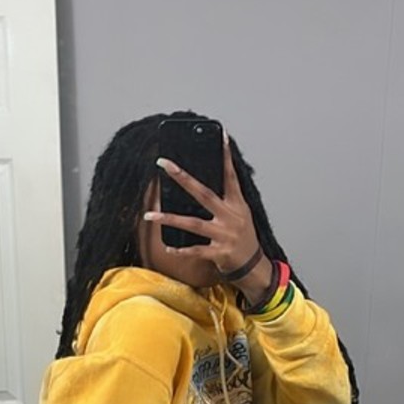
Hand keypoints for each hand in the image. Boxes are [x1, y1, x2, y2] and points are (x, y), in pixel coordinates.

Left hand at [147, 132, 265, 291]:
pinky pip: (196, 251)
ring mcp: (224, 235)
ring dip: (169, 219)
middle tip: (165, 164)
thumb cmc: (244, 239)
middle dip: (183, 178)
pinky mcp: (219, 253)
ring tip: (150, 215)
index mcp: (236, 204)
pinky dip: (181, 250)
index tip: (221, 137)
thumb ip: (226, 199)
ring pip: (193, 224)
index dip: (226, 156)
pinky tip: (168, 247)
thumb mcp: (240, 214)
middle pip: (203, 193)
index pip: (231, 176)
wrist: (253, 266)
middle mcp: (230, 217)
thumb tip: (203, 185)